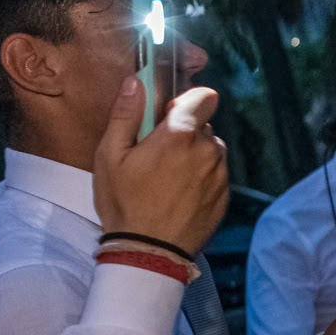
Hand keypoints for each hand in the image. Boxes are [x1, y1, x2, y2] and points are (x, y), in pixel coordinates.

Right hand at [93, 78, 228, 255]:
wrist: (149, 251)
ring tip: (167, 177)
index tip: (167, 114)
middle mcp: (207, 150)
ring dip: (195, 155)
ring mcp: (220, 174)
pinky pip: (216, 174)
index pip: (203, 96)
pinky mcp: (225, 195)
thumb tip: (135, 83)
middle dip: (184, 131)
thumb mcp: (110, 156)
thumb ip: (125, 115)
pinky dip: (202, 177)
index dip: (185, 101)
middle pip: (204, 125)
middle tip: (157, 153)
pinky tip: (179, 193)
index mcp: (180, 134)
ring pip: (212, 149)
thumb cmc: (125, 204)